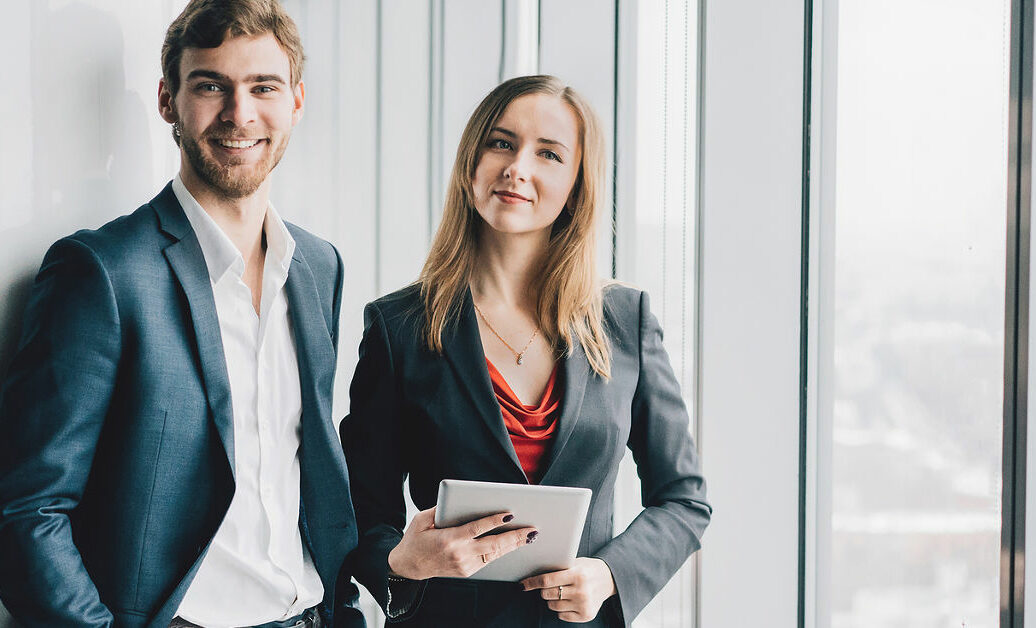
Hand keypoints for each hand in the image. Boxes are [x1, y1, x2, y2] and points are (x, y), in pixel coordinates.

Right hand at [387, 506, 537, 579]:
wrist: (408, 567)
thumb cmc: (416, 539)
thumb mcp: (422, 520)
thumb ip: (440, 510)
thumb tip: (459, 500)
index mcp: (449, 540)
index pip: (477, 529)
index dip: (494, 521)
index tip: (510, 513)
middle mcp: (459, 554)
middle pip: (492, 545)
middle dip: (514, 537)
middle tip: (531, 530)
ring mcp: (464, 565)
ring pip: (494, 554)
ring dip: (513, 545)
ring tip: (529, 537)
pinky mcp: (467, 571)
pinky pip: (488, 560)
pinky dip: (502, 552)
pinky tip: (514, 545)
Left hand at [521, 557, 617, 622]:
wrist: (609, 578)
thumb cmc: (588, 568)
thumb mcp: (575, 562)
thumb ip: (558, 568)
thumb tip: (533, 574)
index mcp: (578, 574)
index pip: (547, 580)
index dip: (532, 583)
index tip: (523, 585)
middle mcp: (581, 591)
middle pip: (547, 594)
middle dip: (544, 590)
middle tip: (552, 585)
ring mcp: (584, 605)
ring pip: (553, 606)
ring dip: (553, 599)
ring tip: (563, 591)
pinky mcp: (586, 615)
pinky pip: (561, 615)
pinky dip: (562, 609)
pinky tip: (570, 600)